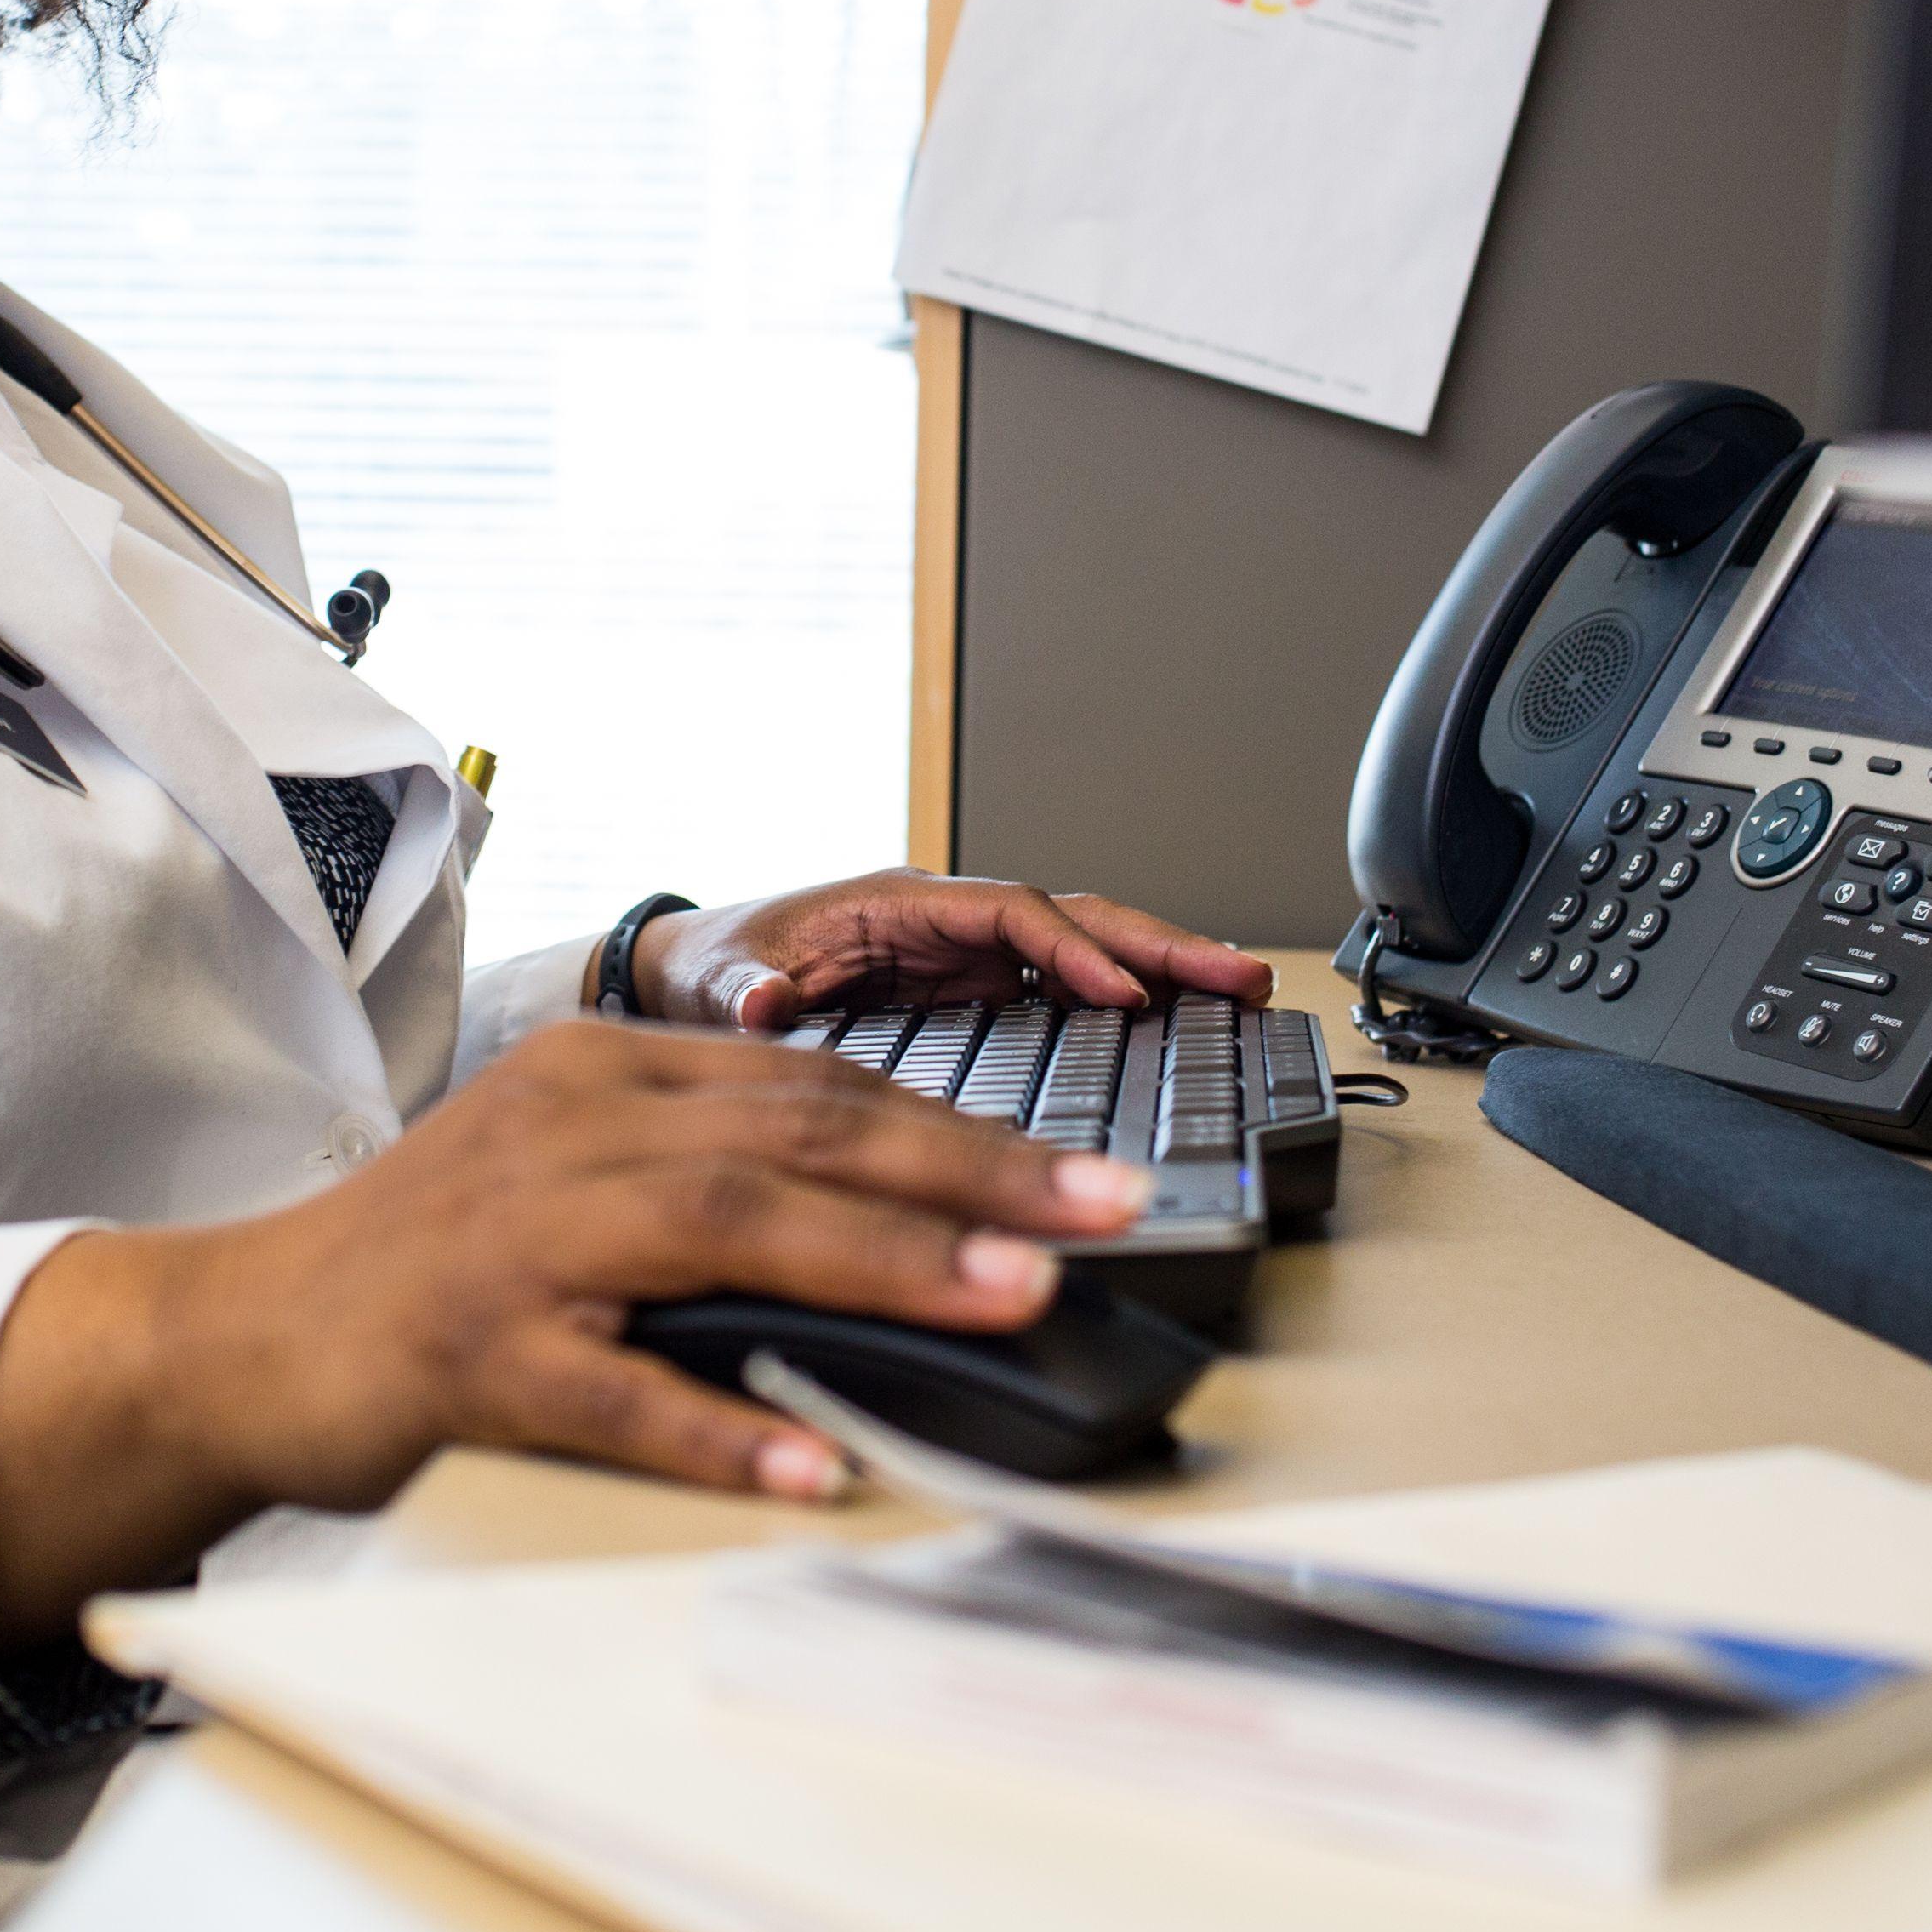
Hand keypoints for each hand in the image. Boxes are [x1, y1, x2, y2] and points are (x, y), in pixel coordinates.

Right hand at [0, 1022, 1145, 1639]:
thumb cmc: (418, 1264)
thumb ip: (702, 1167)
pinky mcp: (464, 1354)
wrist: (232, 1336)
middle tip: (1098, 1208)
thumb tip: (895, 1209)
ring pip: (720, 1228)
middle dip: (965, 1169)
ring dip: (878, 1258)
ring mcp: (512, 1240)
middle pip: (793, 1132)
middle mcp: (563, 1131)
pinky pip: (610, 1393)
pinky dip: (718, 1430)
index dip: (958, 1122)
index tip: (1082, 1169)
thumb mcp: (566, 1171)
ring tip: (1003, 1295)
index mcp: (600, 1072)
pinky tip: (811, 1463)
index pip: (812, 1082)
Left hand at [630, 867, 1275, 1031]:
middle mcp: (944, 924)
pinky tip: (1176, 1027)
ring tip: (1240, 993)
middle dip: (1158, 944)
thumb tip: (760, 1006)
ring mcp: (964, 958)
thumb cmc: (709, 968)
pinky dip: (1121, 1002)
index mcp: (895, 904)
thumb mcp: (717, 980)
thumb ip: (745, 993)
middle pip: (1072, 918)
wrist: (691, 980)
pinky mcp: (970, 996)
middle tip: (1240, 976)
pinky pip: (1061, 993)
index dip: (1072, 951)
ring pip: (1081, 951)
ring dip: (1159, 970)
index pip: (1010, 913)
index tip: (1126, 996)